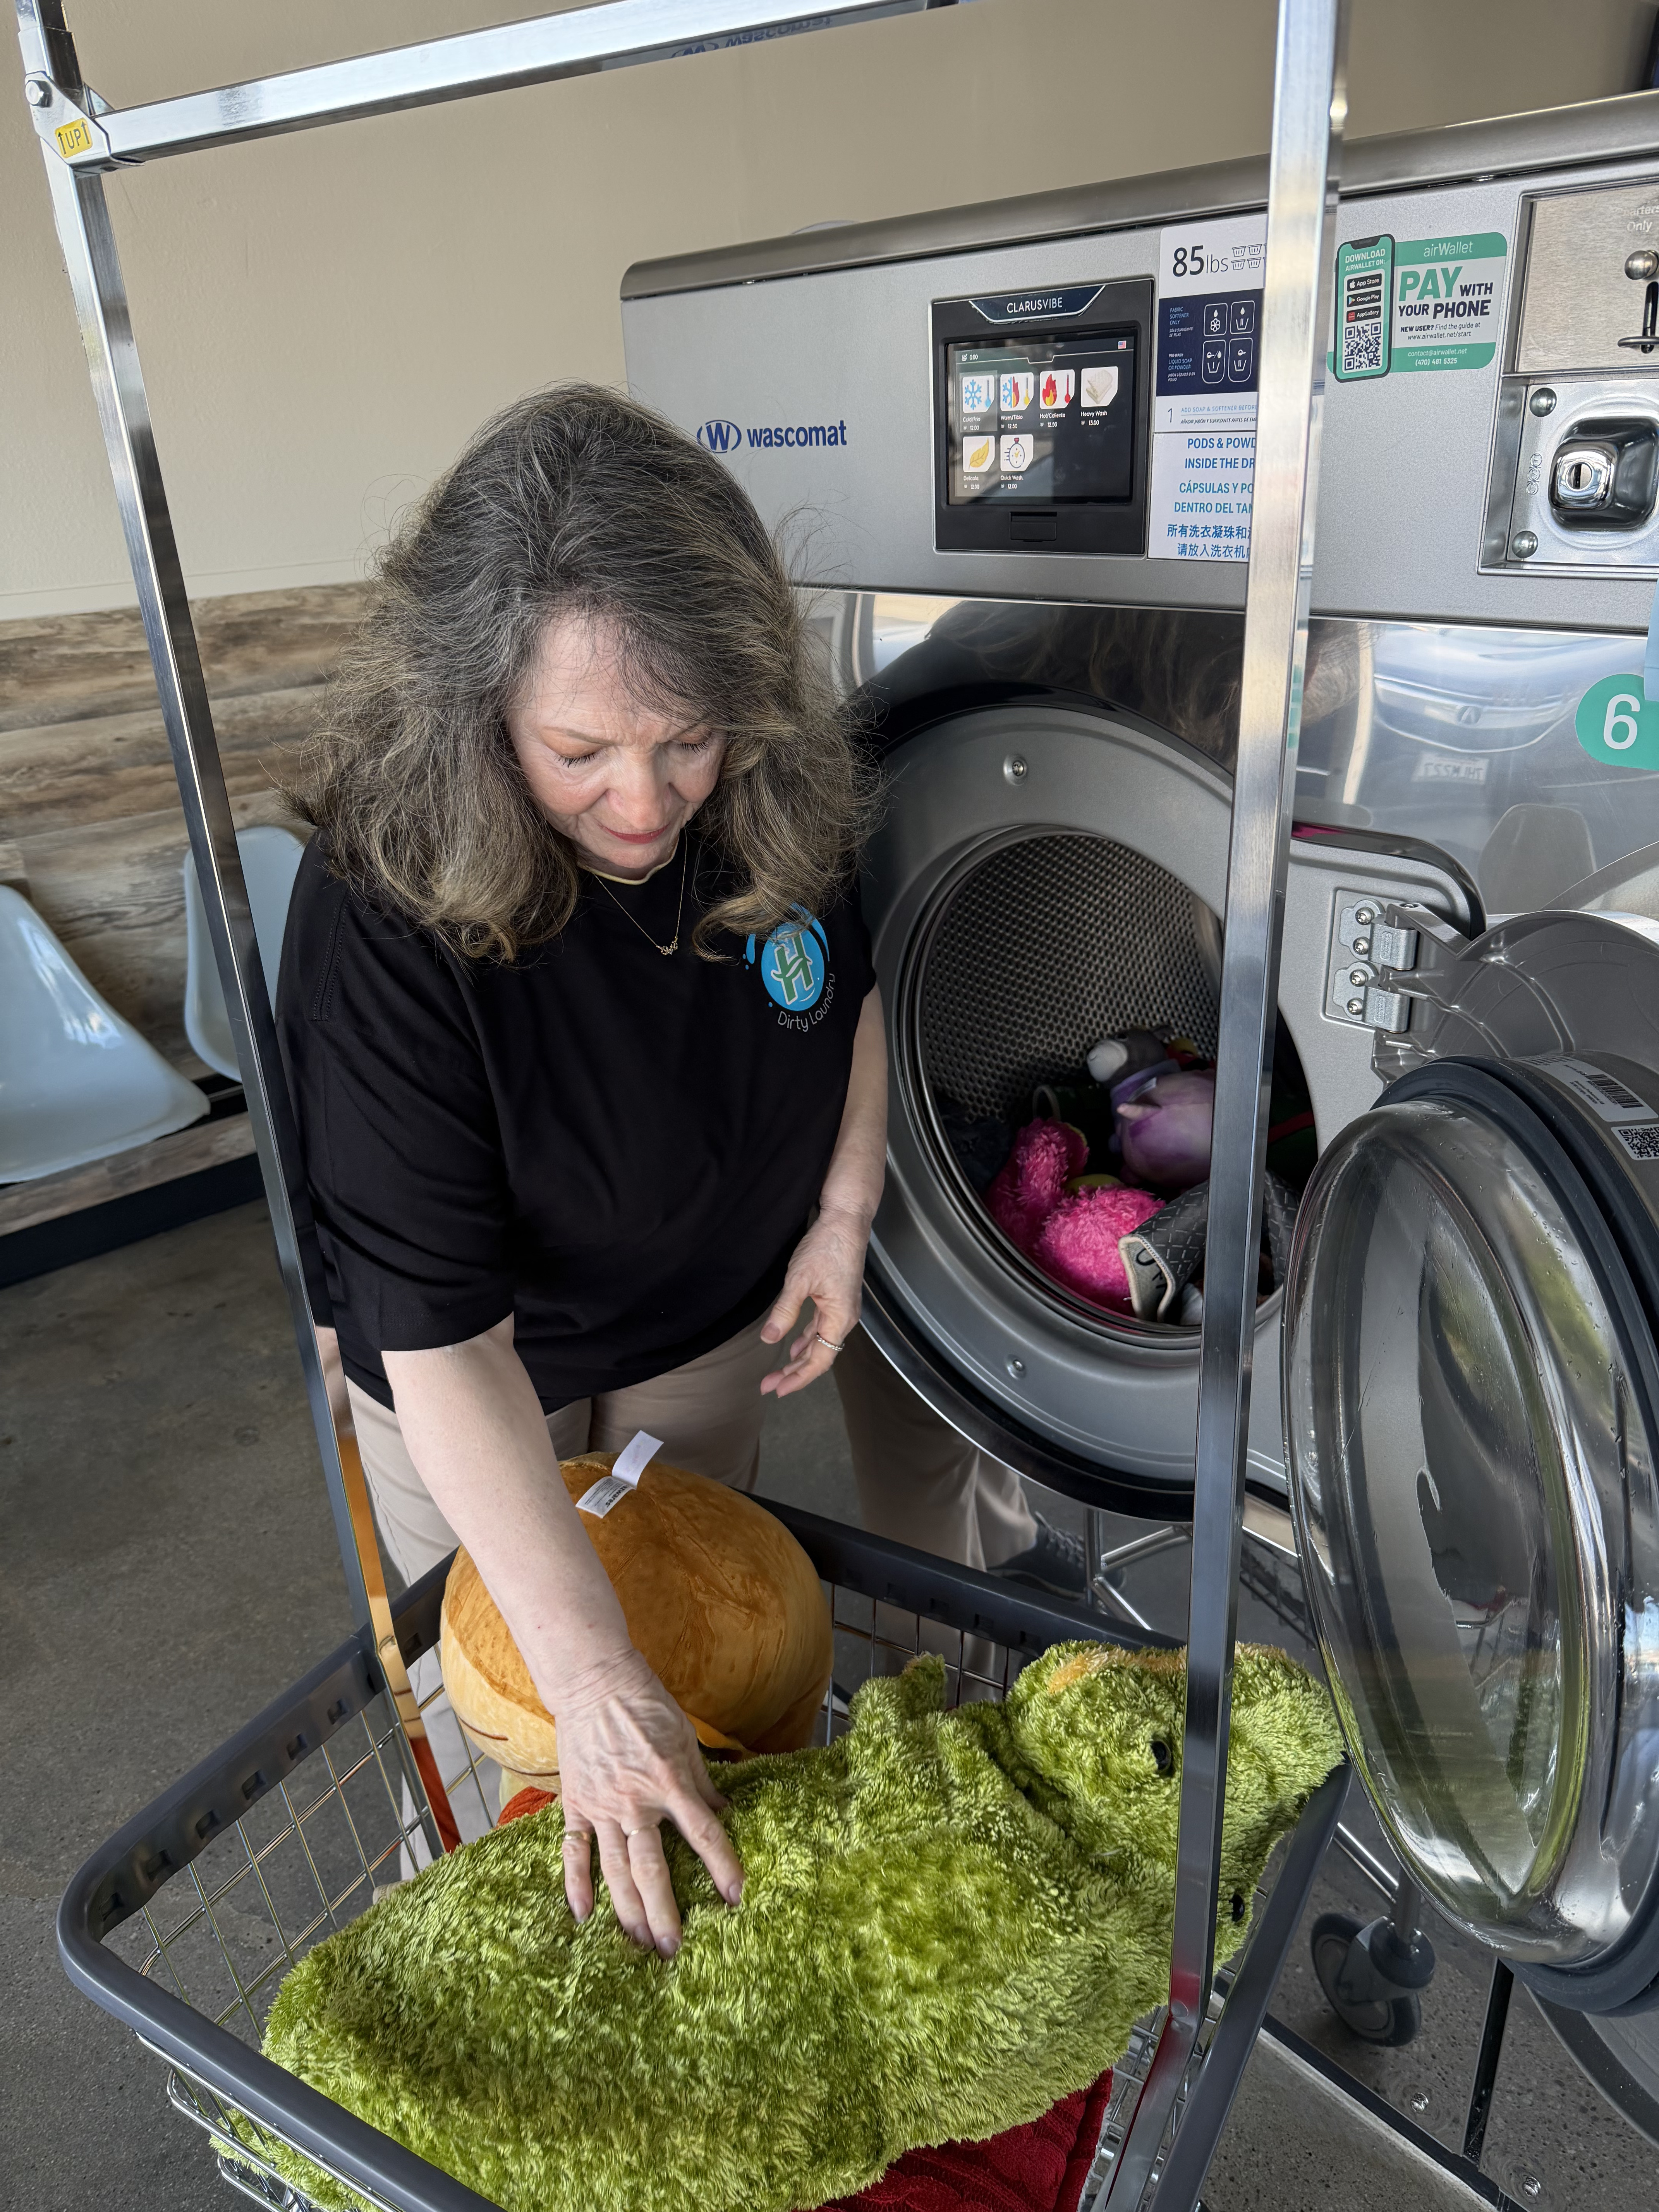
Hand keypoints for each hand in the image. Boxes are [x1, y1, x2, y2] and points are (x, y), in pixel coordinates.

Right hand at [553, 1647, 743, 1955]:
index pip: (704, 1833)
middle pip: (652, 1868)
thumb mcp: (685, 1739)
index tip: (736, 1898)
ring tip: (639, 1943)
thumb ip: (702, 1781)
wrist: (594, 1682)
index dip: (723, 1866)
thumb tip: (724, 1812)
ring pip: (615, 1870)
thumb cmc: (646, 1705)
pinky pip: (575, 1851)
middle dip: (665, 1912)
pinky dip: (576, 1884)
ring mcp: (601, 1806)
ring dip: (627, 1910)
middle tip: (674, 1949)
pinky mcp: (576, 1804)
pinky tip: (585, 1916)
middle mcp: (635, 1802)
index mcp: (669, 1782)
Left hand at [759, 1201, 868, 1398]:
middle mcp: (844, 1318)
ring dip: (800, 1358)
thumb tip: (770, 1340)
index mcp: (839, 1318)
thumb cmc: (827, 1247)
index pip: (819, 1360)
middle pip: (821, 1355)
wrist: (846, 1220)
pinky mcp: (837, 1298)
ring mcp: (842, 1308)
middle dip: (795, 1372)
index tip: (776, 1389)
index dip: (798, 1378)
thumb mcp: (799, 1280)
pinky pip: (822, 1328)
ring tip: (780, 1372)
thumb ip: (785, 1312)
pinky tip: (797, 1345)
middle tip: (769, 1385)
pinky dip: (808, 1339)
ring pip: (821, 1343)